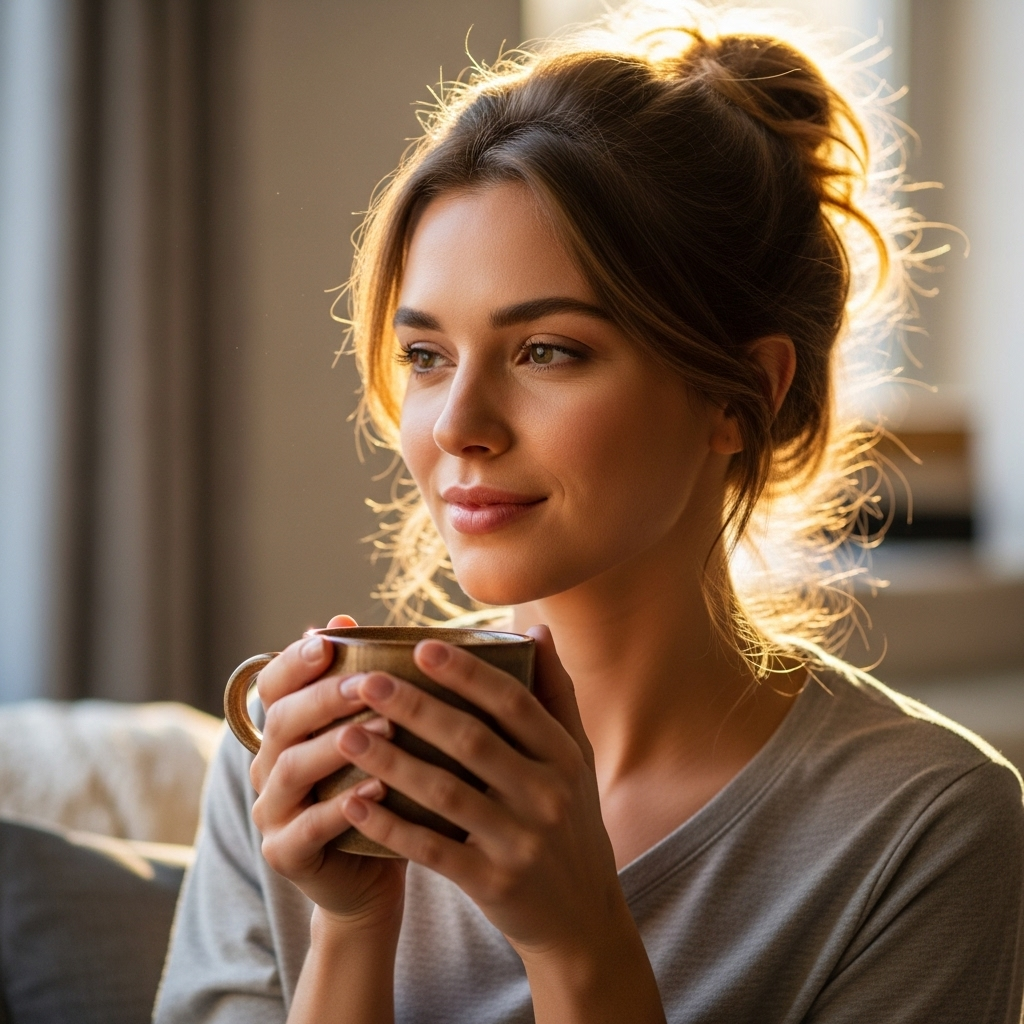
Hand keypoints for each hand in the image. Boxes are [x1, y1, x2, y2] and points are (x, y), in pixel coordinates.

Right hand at [249, 615, 405, 933]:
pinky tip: (376, 790)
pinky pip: (306, 828)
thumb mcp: (376, 734)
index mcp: (286, 730)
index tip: (327, 641)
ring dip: (337, 745)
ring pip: (290, 769)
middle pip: (282, 720)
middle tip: (370, 683)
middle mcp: (268, 764)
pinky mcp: (284, 853)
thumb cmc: (381, 790)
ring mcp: (271, 811)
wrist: (372, 875)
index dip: (294, 661)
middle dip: (326, 697)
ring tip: (386, 728)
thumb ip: (362, 684)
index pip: (273, 684)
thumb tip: (348, 619)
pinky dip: (340, 808)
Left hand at [332, 626, 625, 960]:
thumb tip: (538, 628)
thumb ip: (556, 694)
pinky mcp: (494, 883)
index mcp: (564, 756)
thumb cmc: (570, 822)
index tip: (420, 646)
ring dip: (392, 762)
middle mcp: (547, 794)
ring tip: (346, 735)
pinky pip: (434, 850)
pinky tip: (355, 802)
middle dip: (415, 708)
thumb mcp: (576, 758)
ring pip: (445, 793)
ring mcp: (521, 841)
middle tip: (365, 682)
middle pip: (472, 741)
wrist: (582, 916)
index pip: (512, 702)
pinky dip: (392, 826)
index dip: (467, 673)